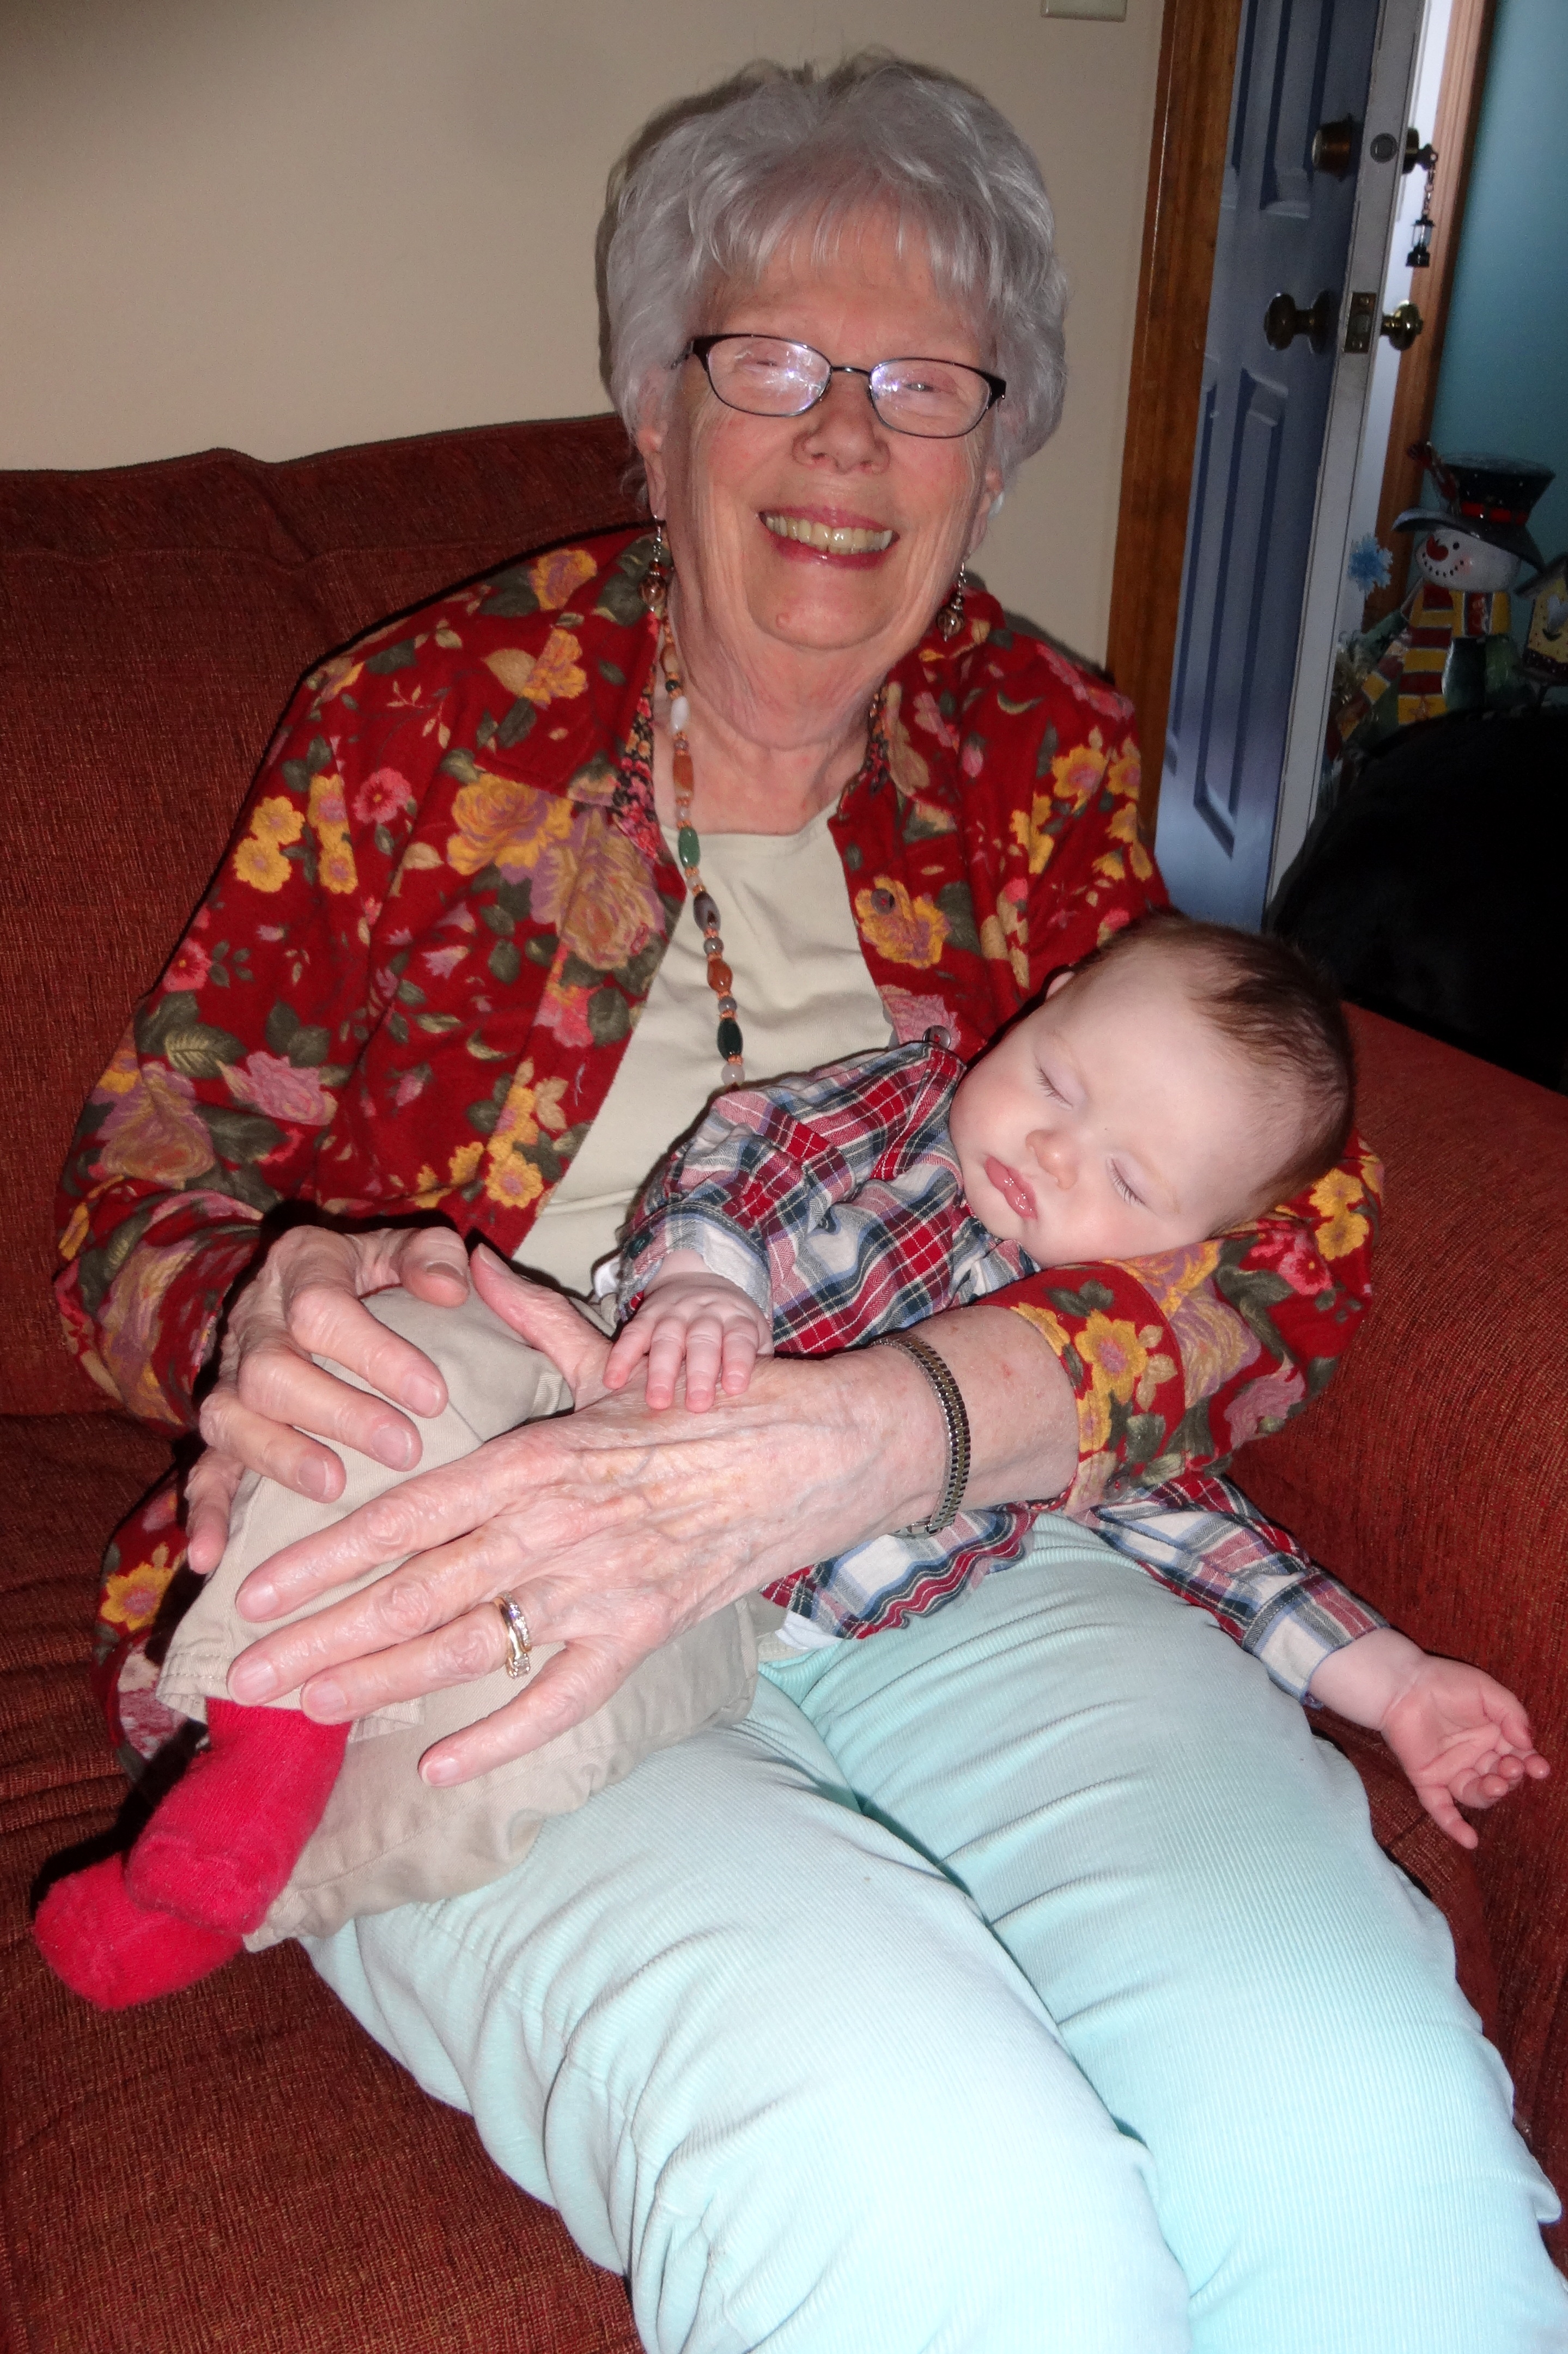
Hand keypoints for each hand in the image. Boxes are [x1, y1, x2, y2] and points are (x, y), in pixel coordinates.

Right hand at [185, 1224, 470, 1574]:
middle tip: (405, 1449)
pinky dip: (205, 1513)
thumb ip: (429, 1254)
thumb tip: (450, 1291)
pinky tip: (214, 1555)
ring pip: (231, 1418)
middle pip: (272, 1369)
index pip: (322, 1308)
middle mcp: (253, 1322)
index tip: (434, 1396)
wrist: (301, 1287)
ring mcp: (228, 1379)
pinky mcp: (219, 1429)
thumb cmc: (372, 1275)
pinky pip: (201, 1469)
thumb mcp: (400, 1247)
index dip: (376, 1353)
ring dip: (280, 1457)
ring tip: (334, 1487)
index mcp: (299, 1266)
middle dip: (338, 1413)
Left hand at [223, 1246, 942, 1785]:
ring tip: (305, 1709)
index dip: (322, 1557)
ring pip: (467, 1646)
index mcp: (539, 1454)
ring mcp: (597, 1587)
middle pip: (414, 1591)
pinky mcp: (642, 1633)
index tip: (254, 1591)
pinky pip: (558, 1696)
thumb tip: (472, 1263)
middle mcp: (554, 1523)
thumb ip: (534, 1320)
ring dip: (378, 1683)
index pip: (405, 1513)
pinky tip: (436, 1760)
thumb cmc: (715, 1399)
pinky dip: (497, 1733)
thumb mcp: (617, 1357)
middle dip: (319, 1638)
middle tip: (246, 1675)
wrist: (824, 1449)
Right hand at [603, 1251, 772, 1408]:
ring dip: (660, 1370)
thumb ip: (756, 1361)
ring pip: (667, 1339)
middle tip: (697, 1405)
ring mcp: (674, 1312)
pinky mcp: (646, 1315)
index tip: (735, 1388)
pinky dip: (621, 1357)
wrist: (699, 1277)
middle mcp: (706, 1313)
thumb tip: (761, 1399)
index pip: (740, 1339)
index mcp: (736, 1319)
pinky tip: (613, 1380)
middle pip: (703, 1340)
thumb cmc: (730, 1325)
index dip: (738, 1362)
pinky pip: (632, 1334)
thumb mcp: (752, 1334)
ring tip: (657, 1401)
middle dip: (700, 1373)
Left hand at [1379, 1658, 1548, 1849]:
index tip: (1538, 1767)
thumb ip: (1512, 1713)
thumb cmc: (1445, 1682)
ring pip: (1477, 1794)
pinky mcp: (1427, 1780)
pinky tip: (1470, 1841)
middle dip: (1511, 1777)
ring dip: (1491, 1795)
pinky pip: (1441, 1809)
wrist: (1401, 1684)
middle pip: (1502, 1779)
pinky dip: (1453, 1826)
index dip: (1531, 1765)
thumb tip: (1527, 1743)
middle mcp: (1475, 1757)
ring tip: (1496, 1784)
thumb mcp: (1486, 1691)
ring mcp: (1451, 1771)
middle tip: (1510, 1767)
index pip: (1519, 1758)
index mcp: (1493, 1737)